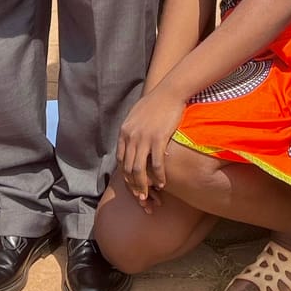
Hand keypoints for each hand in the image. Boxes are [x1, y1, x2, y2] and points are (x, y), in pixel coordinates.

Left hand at [115, 88, 185, 206]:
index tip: (132, 186)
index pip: (121, 160)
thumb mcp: (136, 116)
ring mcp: (144, 138)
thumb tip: (129, 142)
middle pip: (128, 168)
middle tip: (140, 198)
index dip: (125, 176)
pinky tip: (163, 184)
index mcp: (124, 132)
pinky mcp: (158, 138)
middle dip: (133, 186)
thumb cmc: (155, 103)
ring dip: (144, 186)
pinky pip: (157, 163)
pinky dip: (159, 176)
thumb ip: (131, 131)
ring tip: (149, 195)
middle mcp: (131, 136)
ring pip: (139, 170)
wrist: (169, 92)